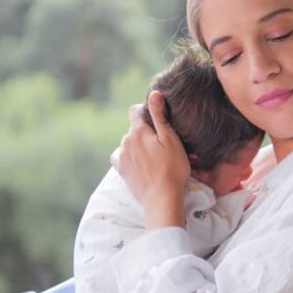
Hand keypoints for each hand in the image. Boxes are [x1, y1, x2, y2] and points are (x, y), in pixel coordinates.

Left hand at [112, 91, 189, 228]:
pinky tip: (141, 164)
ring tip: (154, 158)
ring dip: (138, 146)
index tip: (157, 121)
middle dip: (144, 133)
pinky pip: (122, 156)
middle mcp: (125, 141)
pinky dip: (130, 157)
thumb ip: (160, 116)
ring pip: (129, 143)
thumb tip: (154, 94)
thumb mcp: (171, 139)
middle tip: (161, 146)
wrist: (161, 198)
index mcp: (138, 131)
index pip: (135, 111)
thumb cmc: (172, 168)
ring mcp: (121, 156)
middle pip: (133, 129)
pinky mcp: (120, 169)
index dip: (146, 112)